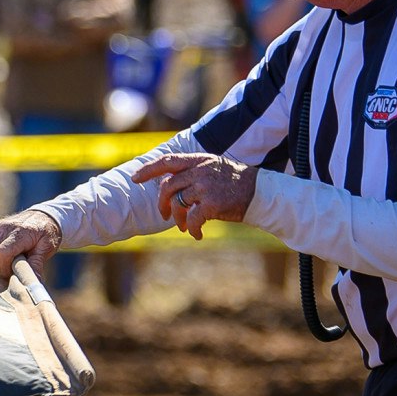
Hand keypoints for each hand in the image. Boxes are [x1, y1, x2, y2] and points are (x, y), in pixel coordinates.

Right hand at [0, 209, 61, 281]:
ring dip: (0, 265)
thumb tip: (34, 280)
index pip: (3, 254)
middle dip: (3, 270)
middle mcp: (3, 228)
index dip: (7, 269)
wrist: (41, 216)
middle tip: (18, 268)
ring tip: (15, 259)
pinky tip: (9, 254)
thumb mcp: (47, 248)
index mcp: (19, 232)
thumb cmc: (46, 233)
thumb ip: (37, 264)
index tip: (17, 273)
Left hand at [132, 151, 254, 240]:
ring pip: (178, 204)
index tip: (135, 179)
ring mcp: (205, 187)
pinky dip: (191, 229)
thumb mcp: (214, 168)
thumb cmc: (235, 184)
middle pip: (168, 186)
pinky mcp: (211, 204)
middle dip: (162, 203)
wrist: (261, 193)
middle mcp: (200, 171)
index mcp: (200, 160)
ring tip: (183, 226)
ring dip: (178, 218)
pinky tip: (197, 235)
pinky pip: (192, 219)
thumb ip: (193, 172)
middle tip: (165, 214)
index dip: (148, 170)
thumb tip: (168, 185)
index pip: (168, 161)